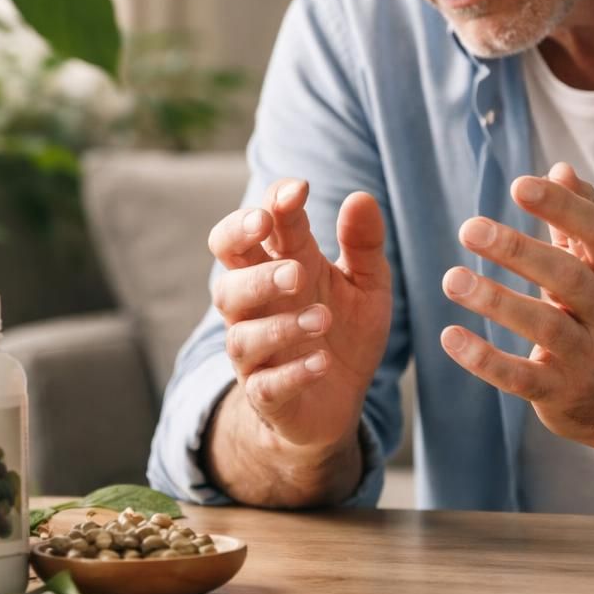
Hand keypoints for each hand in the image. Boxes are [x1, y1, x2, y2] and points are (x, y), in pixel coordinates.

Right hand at [208, 178, 392, 451]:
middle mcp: (256, 305)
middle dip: (251, 269)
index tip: (298, 192)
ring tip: (323, 320)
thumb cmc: (344, 329)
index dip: (269, 206)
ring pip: (242, 334)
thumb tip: (361, 198)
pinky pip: (266, 385)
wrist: (339, 400)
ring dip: (281, 326)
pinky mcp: (267, 394)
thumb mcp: (367, 283)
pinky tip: (321, 363)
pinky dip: (292, 372)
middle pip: (226, 277)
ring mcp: (257, 352)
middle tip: (292, 265)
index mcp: (277, 265)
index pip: (255, 226)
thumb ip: (364, 244)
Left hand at [439, 162, 593, 451]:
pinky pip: (521, 377)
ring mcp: (587, 356)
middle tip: (469, 228)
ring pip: (545, 326)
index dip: (561, 206)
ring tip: (453, 279)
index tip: (519, 184)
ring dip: (496, 302)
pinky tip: (450, 336)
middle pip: (567, 276)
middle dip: (518, 251)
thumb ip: (579, 221)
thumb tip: (561, 168)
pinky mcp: (560, 393)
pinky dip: (485, 360)